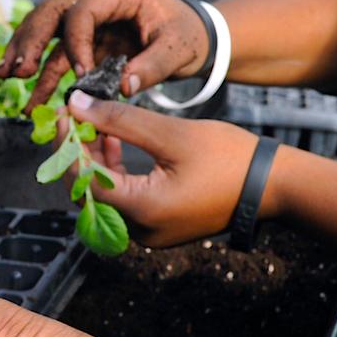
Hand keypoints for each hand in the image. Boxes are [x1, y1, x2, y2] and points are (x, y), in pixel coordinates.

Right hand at [0, 0, 209, 110]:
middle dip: (31, 40)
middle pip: (52, 11)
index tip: (80, 74)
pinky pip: (54, 53)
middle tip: (19, 70)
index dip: (75, 43)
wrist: (192, 39)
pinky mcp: (83, 41)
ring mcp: (87, 19)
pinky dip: (38, 71)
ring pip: (45, 29)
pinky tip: (25, 91)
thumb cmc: (186, 37)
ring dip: (24, 52)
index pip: (82, 11)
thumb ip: (152, 67)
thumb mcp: (178, 49)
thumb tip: (123, 87)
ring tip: (6, 76)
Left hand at [64, 90, 261, 245]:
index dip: (67, 147)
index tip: (62, 115)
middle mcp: (138, 230)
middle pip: (89, 191)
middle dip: (78, 153)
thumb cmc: (230, 158)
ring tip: (95, 122)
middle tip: (74, 116)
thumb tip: (76, 105)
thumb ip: (120, 121)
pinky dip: (115, 171)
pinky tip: (113, 141)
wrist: (275, 186)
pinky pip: (124, 199)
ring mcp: (148, 231)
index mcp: (141, 211)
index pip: (83, 181)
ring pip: (105, 194)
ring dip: (96, 160)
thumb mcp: (171, 134)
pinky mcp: (157, 225)